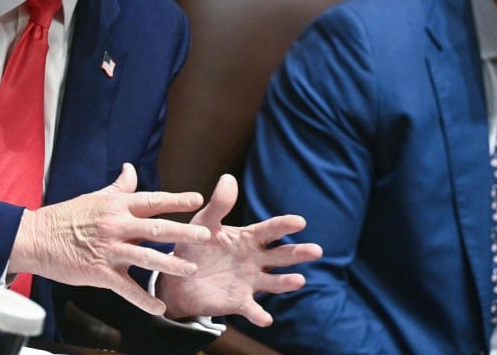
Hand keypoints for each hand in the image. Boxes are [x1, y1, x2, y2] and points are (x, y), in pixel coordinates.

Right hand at [9, 163, 209, 314]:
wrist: (36, 238)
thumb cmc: (67, 216)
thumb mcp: (96, 197)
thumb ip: (120, 187)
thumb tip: (131, 168)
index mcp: (117, 206)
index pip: (152, 200)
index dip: (176, 200)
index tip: (198, 199)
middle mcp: (116, 225)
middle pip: (156, 228)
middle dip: (183, 232)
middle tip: (206, 236)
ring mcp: (108, 250)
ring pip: (145, 258)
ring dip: (170, 265)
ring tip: (191, 269)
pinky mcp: (99, 273)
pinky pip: (126, 288)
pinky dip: (143, 299)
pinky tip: (159, 308)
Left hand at [158, 173, 323, 326]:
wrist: (179, 279)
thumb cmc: (195, 246)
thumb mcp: (205, 223)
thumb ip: (218, 204)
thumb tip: (229, 178)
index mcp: (249, 238)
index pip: (271, 230)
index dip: (285, 225)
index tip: (300, 221)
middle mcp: (255, 260)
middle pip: (281, 255)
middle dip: (298, 253)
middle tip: (316, 251)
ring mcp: (250, 281)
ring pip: (273, 282)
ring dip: (286, 283)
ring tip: (299, 281)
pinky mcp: (239, 301)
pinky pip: (252, 309)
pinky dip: (259, 315)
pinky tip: (266, 319)